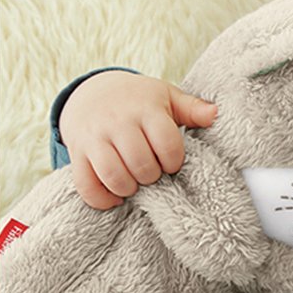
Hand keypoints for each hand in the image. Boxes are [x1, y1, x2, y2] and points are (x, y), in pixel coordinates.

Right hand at [60, 70, 219, 208]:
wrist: (89, 93)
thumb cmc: (135, 99)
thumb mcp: (164, 95)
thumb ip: (191, 107)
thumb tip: (214, 114)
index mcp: (144, 108)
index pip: (167, 143)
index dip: (174, 161)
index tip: (170, 162)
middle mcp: (117, 122)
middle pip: (141, 163)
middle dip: (151, 176)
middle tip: (151, 172)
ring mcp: (94, 138)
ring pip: (114, 175)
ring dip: (129, 188)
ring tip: (134, 184)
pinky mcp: (78, 153)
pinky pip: (86, 185)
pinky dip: (101, 199)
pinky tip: (114, 196)